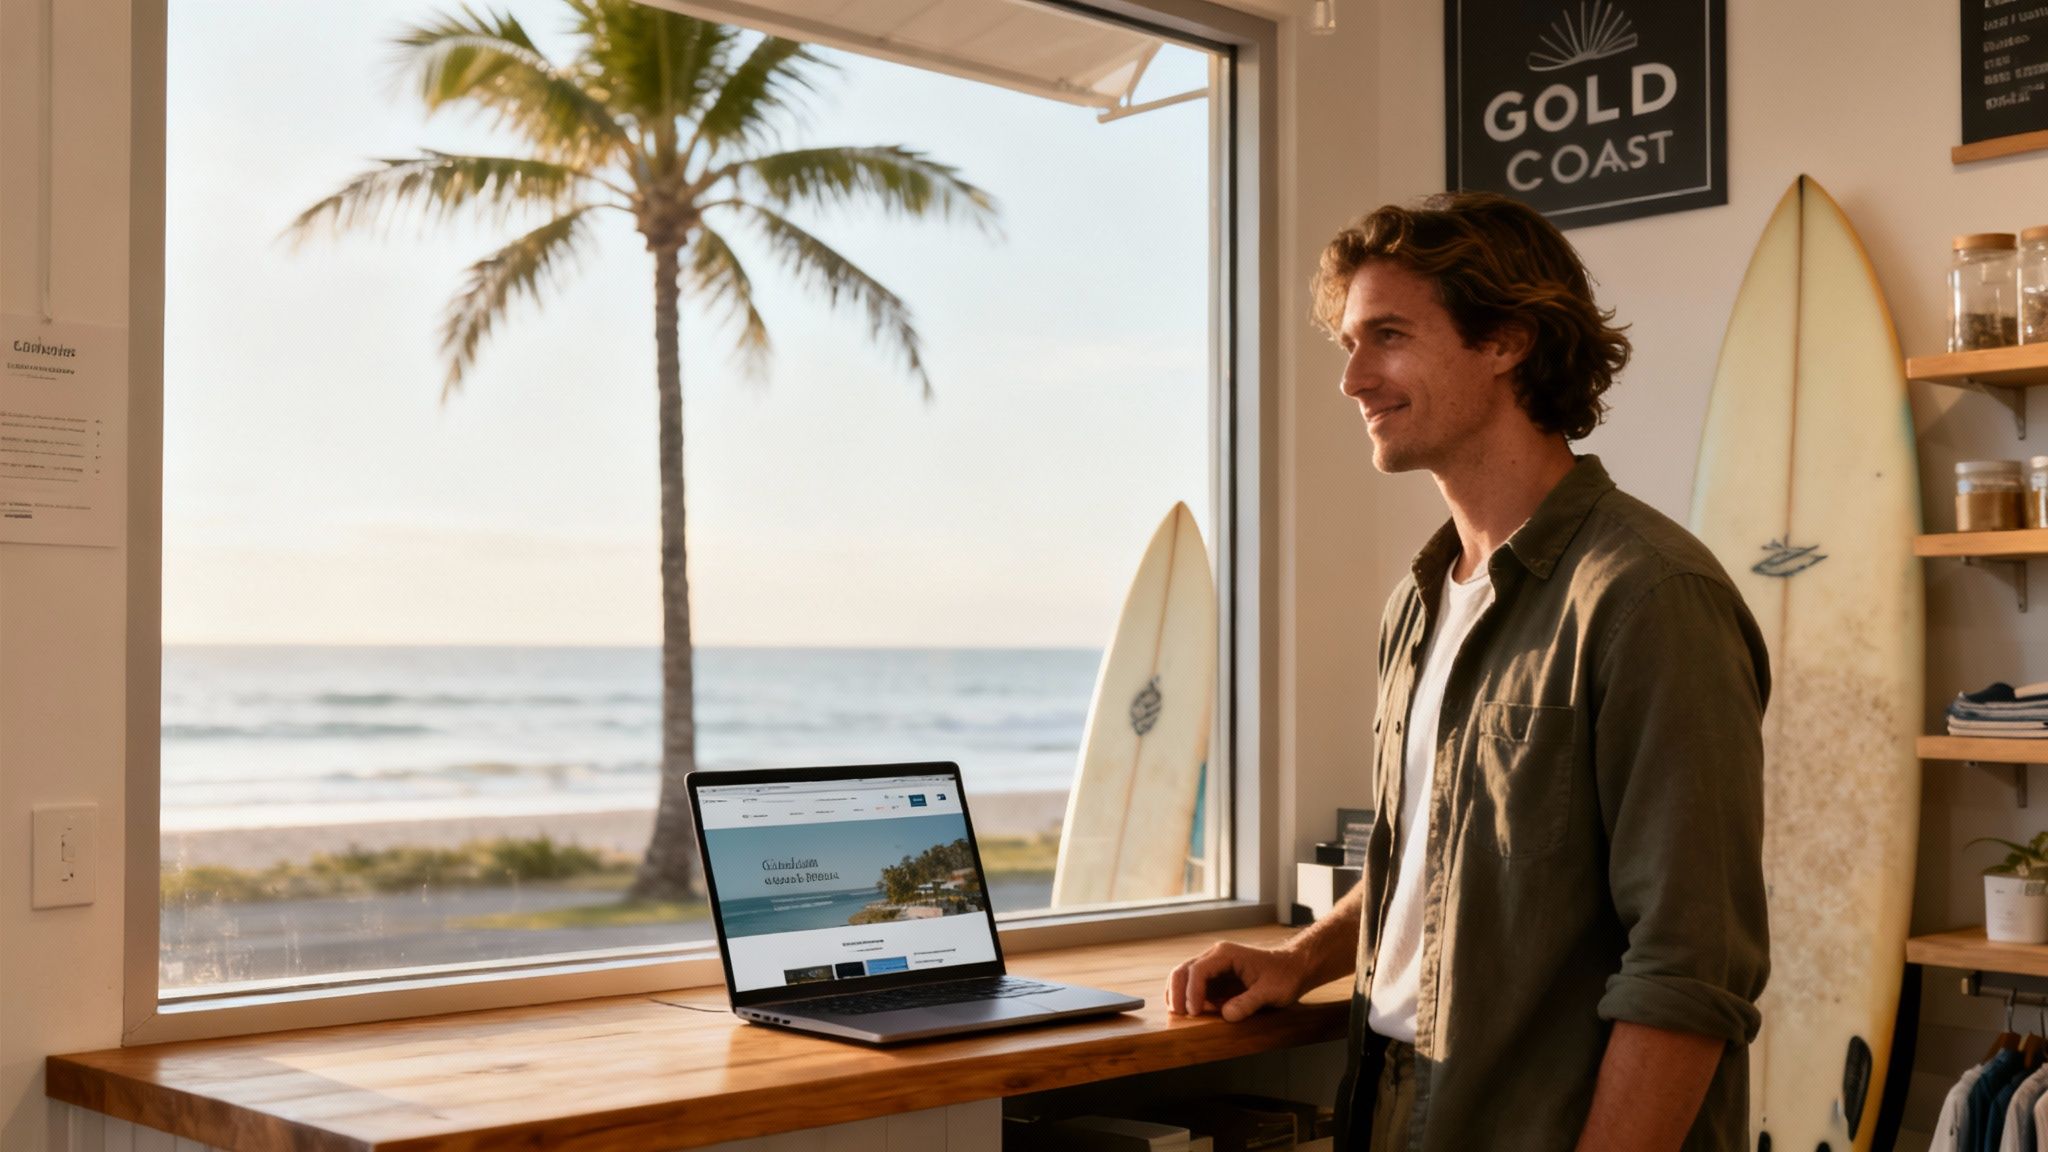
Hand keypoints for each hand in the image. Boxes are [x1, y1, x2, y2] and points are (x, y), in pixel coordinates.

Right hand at [1165, 941, 1312, 1021]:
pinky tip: (1194, 1013)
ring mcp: (1214, 968)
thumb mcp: (1271, 992)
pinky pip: (1195, 987)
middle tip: (1178, 1014)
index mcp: (1226, 954)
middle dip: (1176, 992)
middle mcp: (1216, 957)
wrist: (1294, 969)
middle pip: (1184, 970)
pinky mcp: (1216, 980)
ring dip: (1179, 995)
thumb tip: (1226, 1015)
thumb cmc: (1285, 976)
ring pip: (1185, 977)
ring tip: (1180, 1015)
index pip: (1198, 970)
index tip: (1194, 1012)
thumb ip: (1249, 1002)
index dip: (1191, 991)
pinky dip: (1189, 999)